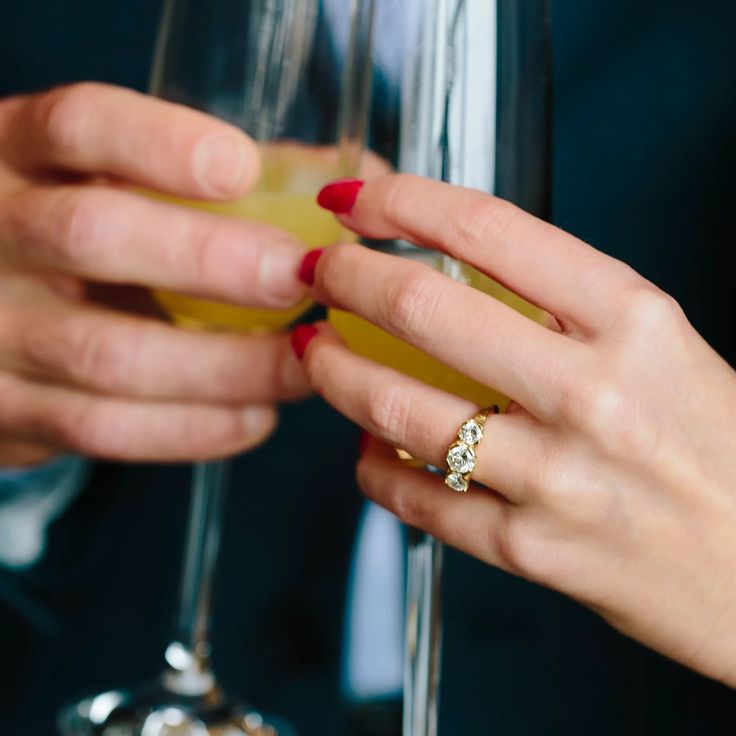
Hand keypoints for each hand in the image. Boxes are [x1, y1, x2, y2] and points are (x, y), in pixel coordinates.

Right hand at [0, 83, 309, 465]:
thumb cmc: (72, 237)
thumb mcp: (106, 184)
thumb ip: (216, 174)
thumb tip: (356, 177)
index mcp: (15, 155)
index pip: (78, 127)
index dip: (160, 143)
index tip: (241, 168)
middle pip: (93, 235)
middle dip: (212, 261)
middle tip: (300, 281)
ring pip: (112, 354)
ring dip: (227, 366)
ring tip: (303, 365)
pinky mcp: (9, 410)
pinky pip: (108, 429)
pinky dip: (195, 428)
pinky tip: (255, 415)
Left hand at [297, 174, 735, 684]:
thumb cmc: (714, 448)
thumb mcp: (661, 347)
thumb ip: (564, 307)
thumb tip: (452, 276)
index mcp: (634, 320)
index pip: (488, 228)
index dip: (402, 202)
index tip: (357, 202)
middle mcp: (593, 393)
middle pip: (422, 310)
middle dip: (346, 280)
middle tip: (320, 276)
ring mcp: (558, 478)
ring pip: (398, 408)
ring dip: (337, 374)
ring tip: (319, 356)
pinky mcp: (532, 551)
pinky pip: (417, 498)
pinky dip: (375, 466)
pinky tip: (370, 449)